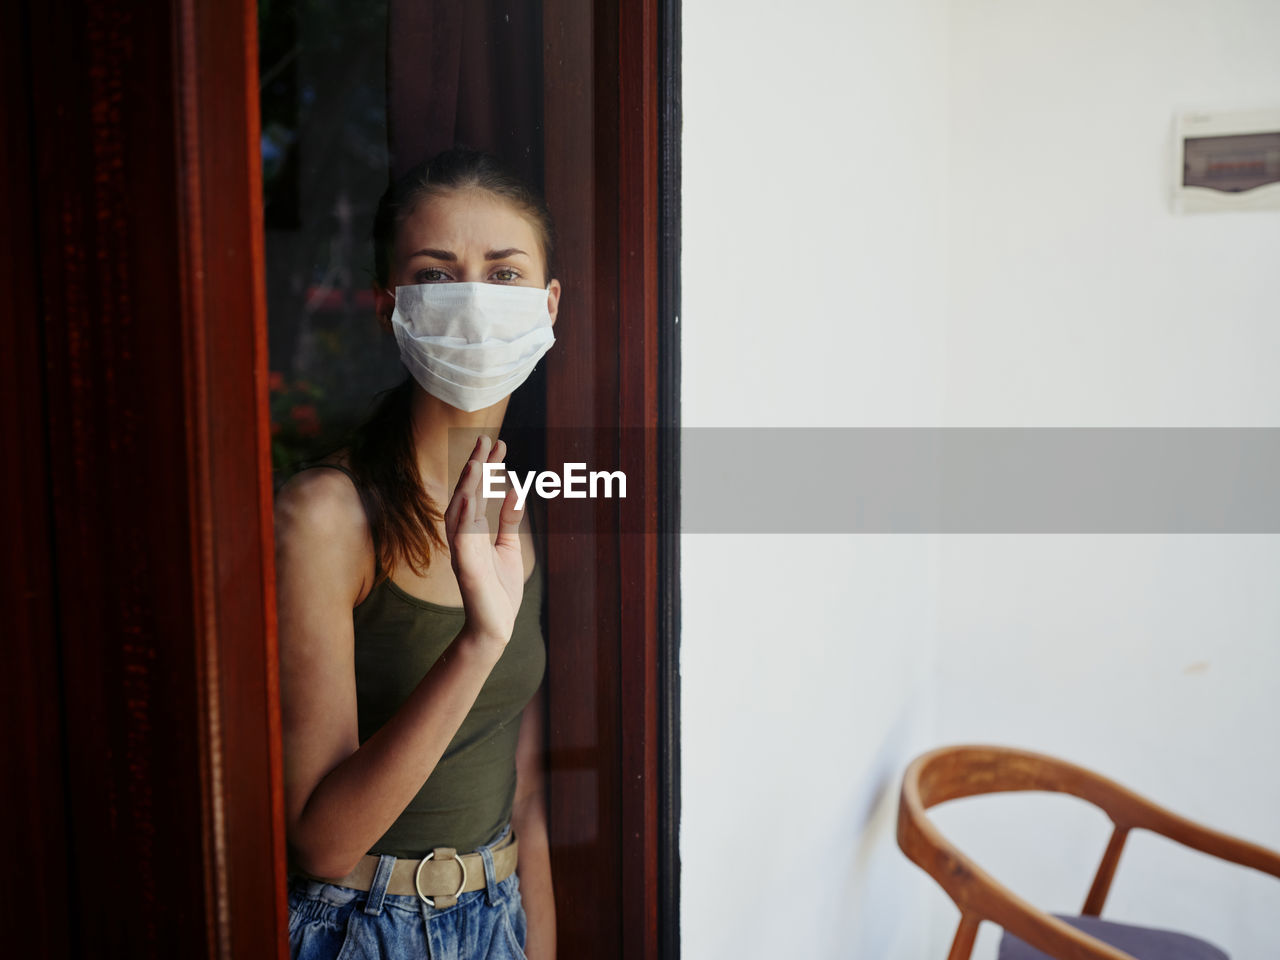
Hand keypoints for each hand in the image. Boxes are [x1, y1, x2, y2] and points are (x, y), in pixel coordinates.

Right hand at [443, 436, 525, 645]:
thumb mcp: (508, 547)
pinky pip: (461, 540)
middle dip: (475, 466)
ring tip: (476, 461)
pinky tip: (469, 498)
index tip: (499, 445)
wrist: (495, 627)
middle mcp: (464, 536)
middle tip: (486, 439)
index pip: (478, 491)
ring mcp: (463, 551)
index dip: (487, 467)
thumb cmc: (499, 589)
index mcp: (474, 530)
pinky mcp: (466, 568)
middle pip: (467, 494)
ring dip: (467, 486)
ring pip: (460, 512)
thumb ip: (508, 520)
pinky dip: (464, 518)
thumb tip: (516, 489)